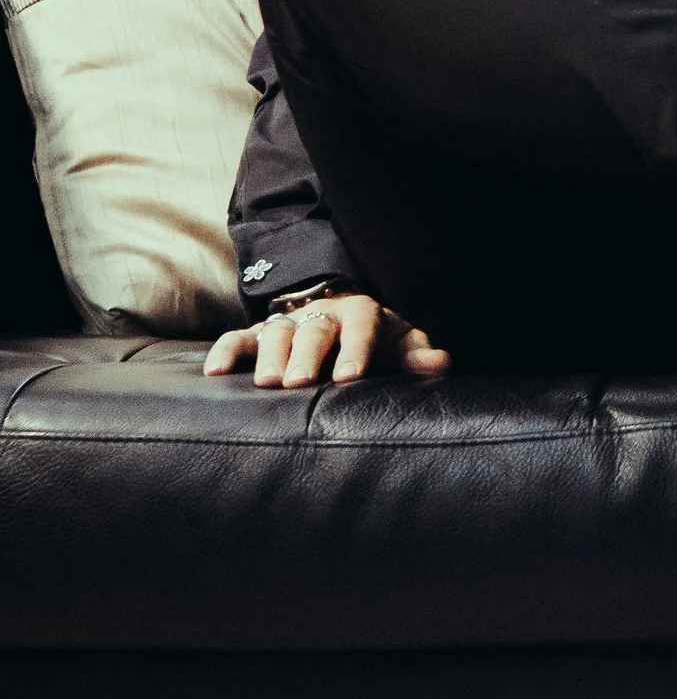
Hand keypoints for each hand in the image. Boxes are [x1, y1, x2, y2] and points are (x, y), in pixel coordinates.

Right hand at [203, 294, 452, 390]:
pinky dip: (226, 351)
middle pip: (313, 330)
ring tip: (267, 384)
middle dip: (306, 355)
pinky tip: (215, 372)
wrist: (339, 316)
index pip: (360, 325)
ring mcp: (288, 323)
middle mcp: (321, 315)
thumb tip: (440, 364)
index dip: (355, 349)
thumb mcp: (400, 342)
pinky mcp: (259, 335)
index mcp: (360, 314)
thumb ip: (417, 353)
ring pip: (276, 333)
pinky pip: (239, 338)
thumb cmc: (375, 338)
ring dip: (271, 357)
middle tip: (300, 382)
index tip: (350, 377)